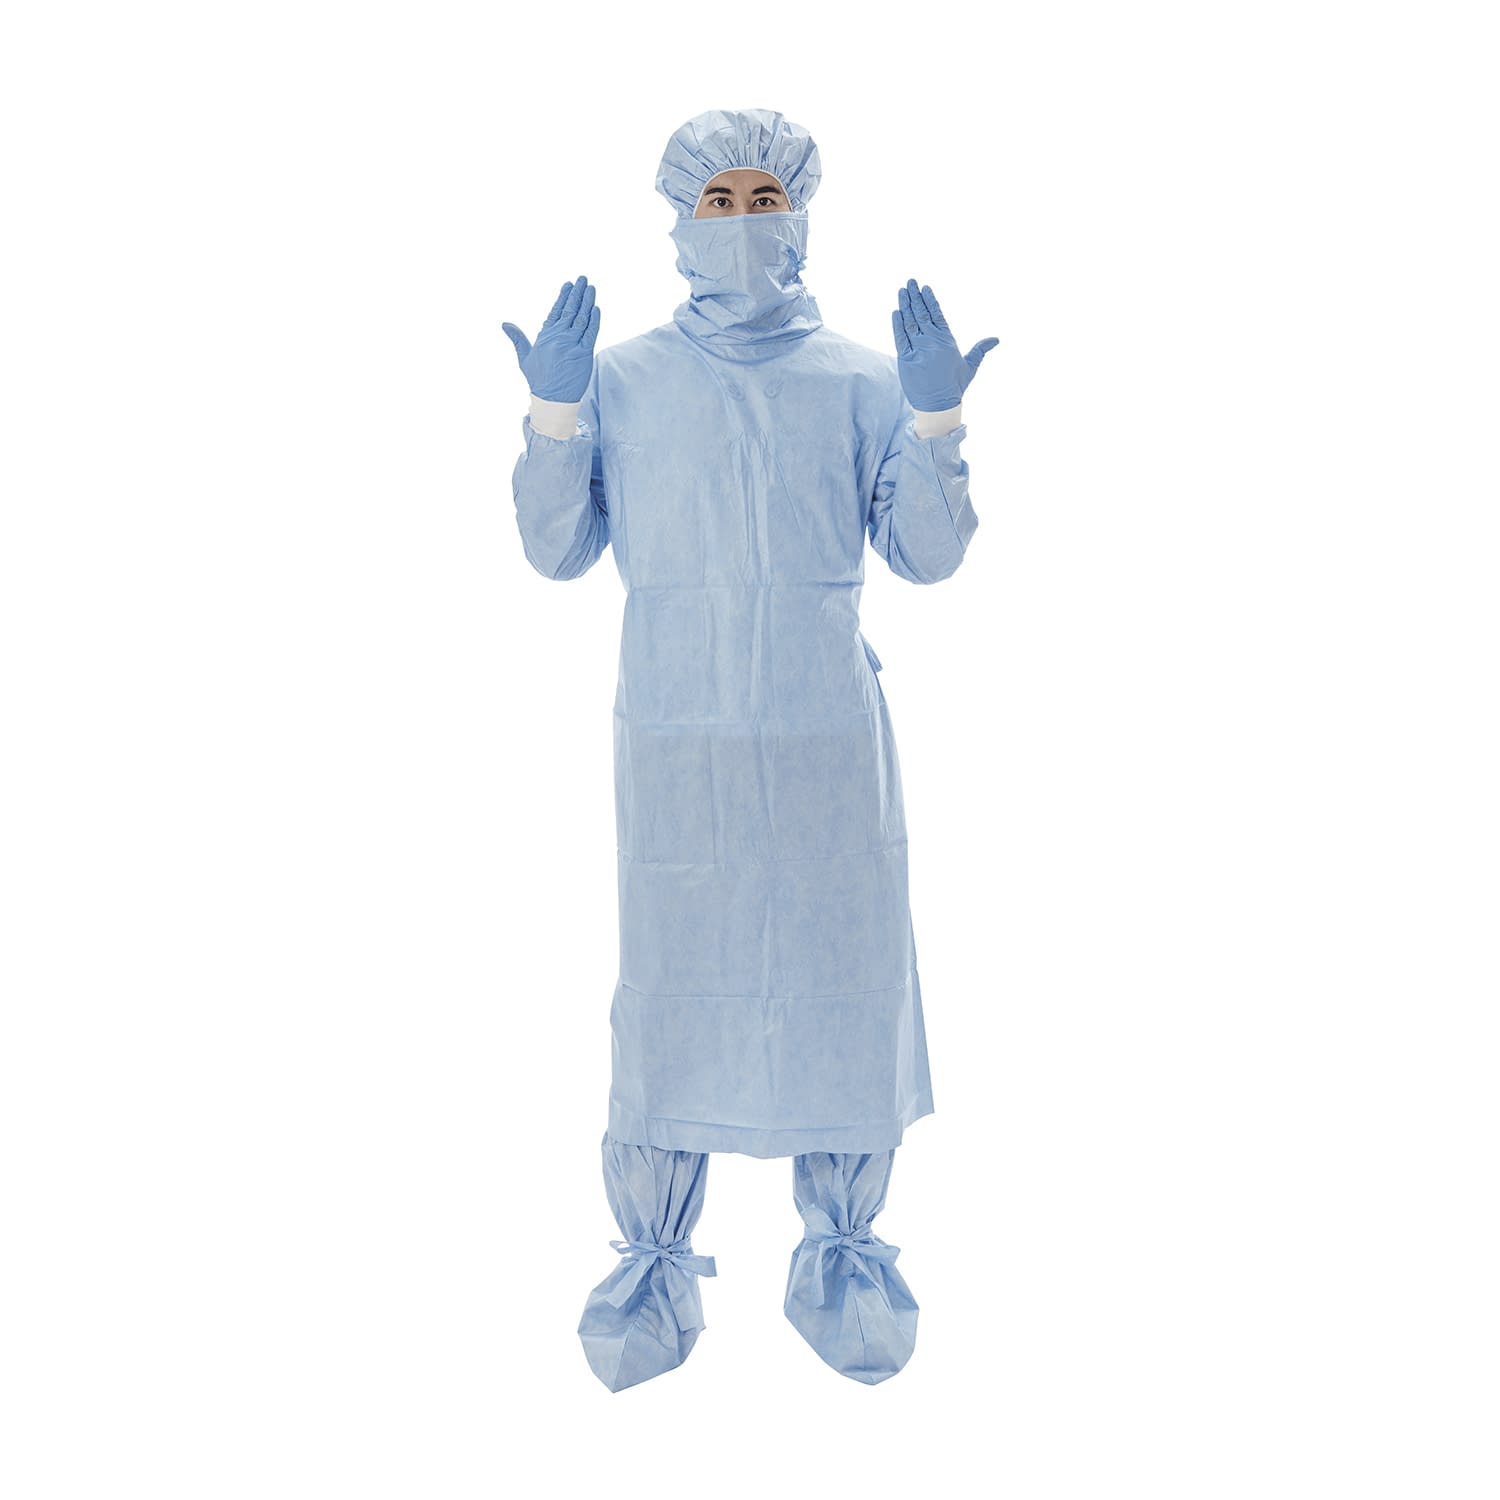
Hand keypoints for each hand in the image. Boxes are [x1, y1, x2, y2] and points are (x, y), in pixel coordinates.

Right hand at [502, 275, 600, 402]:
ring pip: (582, 318)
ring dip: (587, 302)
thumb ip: (517, 338)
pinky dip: (594, 320)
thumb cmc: (539, 380)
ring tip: (591, 288)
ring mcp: (572, 345)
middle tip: (583, 279)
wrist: (552, 399)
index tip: (569, 284)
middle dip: (577, 293)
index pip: (556, 311)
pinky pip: (591, 333)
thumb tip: (504, 324)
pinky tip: (596, 308)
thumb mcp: (524, 357)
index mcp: (545, 336)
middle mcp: (559, 337)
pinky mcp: (584, 354)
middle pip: (570, 310)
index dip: (563, 296)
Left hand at [891, 278, 996, 411]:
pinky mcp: (905, 359)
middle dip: (915, 296)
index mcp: (946, 340)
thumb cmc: (954, 387)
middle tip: (910, 281)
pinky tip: (896, 311)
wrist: (938, 406)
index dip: (930, 300)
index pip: (937, 314)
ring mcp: (917, 349)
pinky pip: (900, 337)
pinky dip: (897, 324)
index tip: (925, 288)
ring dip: (905, 305)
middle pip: (922, 313)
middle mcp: (932, 341)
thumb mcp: (970, 366)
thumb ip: (980, 349)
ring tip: (902, 291)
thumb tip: (996, 339)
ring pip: (909, 322)